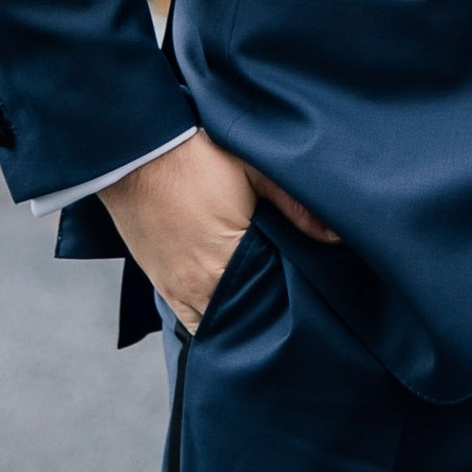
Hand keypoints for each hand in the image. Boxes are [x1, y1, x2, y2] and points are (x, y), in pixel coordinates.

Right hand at [99, 130, 335, 335]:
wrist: (136, 148)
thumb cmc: (194, 156)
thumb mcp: (253, 171)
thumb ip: (295, 207)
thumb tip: (335, 237)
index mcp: (225, 264)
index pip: (268, 306)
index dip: (289, 305)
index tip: (308, 300)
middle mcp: (198, 287)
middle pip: (242, 320)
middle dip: (265, 315)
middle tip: (288, 305)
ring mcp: (175, 288)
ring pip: (214, 323)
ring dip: (236, 316)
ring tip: (259, 305)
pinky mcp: (160, 281)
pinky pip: (187, 317)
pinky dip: (208, 316)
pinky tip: (228, 306)